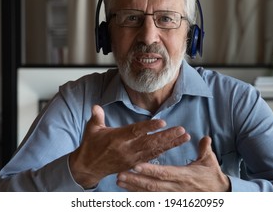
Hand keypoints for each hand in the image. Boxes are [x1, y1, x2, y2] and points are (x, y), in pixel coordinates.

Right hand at [69, 105, 190, 187]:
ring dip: (170, 144)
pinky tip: (174, 145)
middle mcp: (126, 149)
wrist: (88, 167)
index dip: (150, 127)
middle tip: (182, 130)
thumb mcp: (91, 129)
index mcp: (117, 139)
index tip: (163, 122)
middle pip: (150, 142)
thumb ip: (97, 117)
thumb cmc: (90, 146)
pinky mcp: (134, 163)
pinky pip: (152, 157)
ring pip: (155, 150)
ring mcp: (132, 158)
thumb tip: (96, 106)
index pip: (136, 132)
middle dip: (167, 136)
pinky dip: (164, 151)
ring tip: (184, 137)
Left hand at [116, 136, 230, 190]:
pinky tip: (129, 193)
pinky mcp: (171, 201)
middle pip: (152, 185)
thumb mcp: (210, 161)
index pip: (164, 173)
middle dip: (135, 181)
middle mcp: (176, 188)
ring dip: (133, 188)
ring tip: (119, 182)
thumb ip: (205, 149)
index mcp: (184, 176)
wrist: (219, 195)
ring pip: (150, 194)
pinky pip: (153, 200)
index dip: (149, 170)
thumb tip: (204, 137)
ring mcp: (173, 197)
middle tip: (119, 175)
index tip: (135, 165)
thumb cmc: (212, 177)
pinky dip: (140, 197)